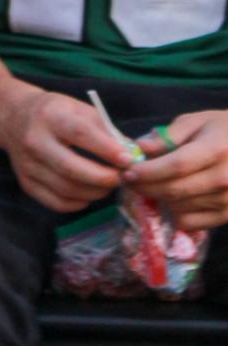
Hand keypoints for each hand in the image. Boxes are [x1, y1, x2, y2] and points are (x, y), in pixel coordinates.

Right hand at [0, 87, 128, 211]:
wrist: (12, 116)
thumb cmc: (54, 111)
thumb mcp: (78, 108)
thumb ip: (106, 130)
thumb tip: (134, 154)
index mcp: (50, 116)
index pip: (80, 134)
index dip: (106, 149)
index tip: (128, 160)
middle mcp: (34, 140)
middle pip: (71, 168)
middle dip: (103, 178)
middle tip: (121, 178)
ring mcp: (27, 164)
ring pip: (66, 189)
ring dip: (95, 192)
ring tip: (107, 185)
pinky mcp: (25, 182)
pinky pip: (57, 202)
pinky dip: (79, 203)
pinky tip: (88, 193)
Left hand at [125, 111, 227, 229]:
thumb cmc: (221, 131)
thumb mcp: (196, 122)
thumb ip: (168, 135)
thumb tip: (141, 147)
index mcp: (215, 150)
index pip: (175, 166)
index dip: (148, 171)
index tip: (128, 171)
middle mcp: (224, 178)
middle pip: (174, 190)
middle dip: (145, 186)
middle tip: (129, 179)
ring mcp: (227, 200)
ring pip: (178, 207)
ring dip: (158, 198)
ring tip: (152, 184)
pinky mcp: (227, 216)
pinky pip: (190, 223)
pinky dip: (175, 213)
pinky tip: (173, 198)